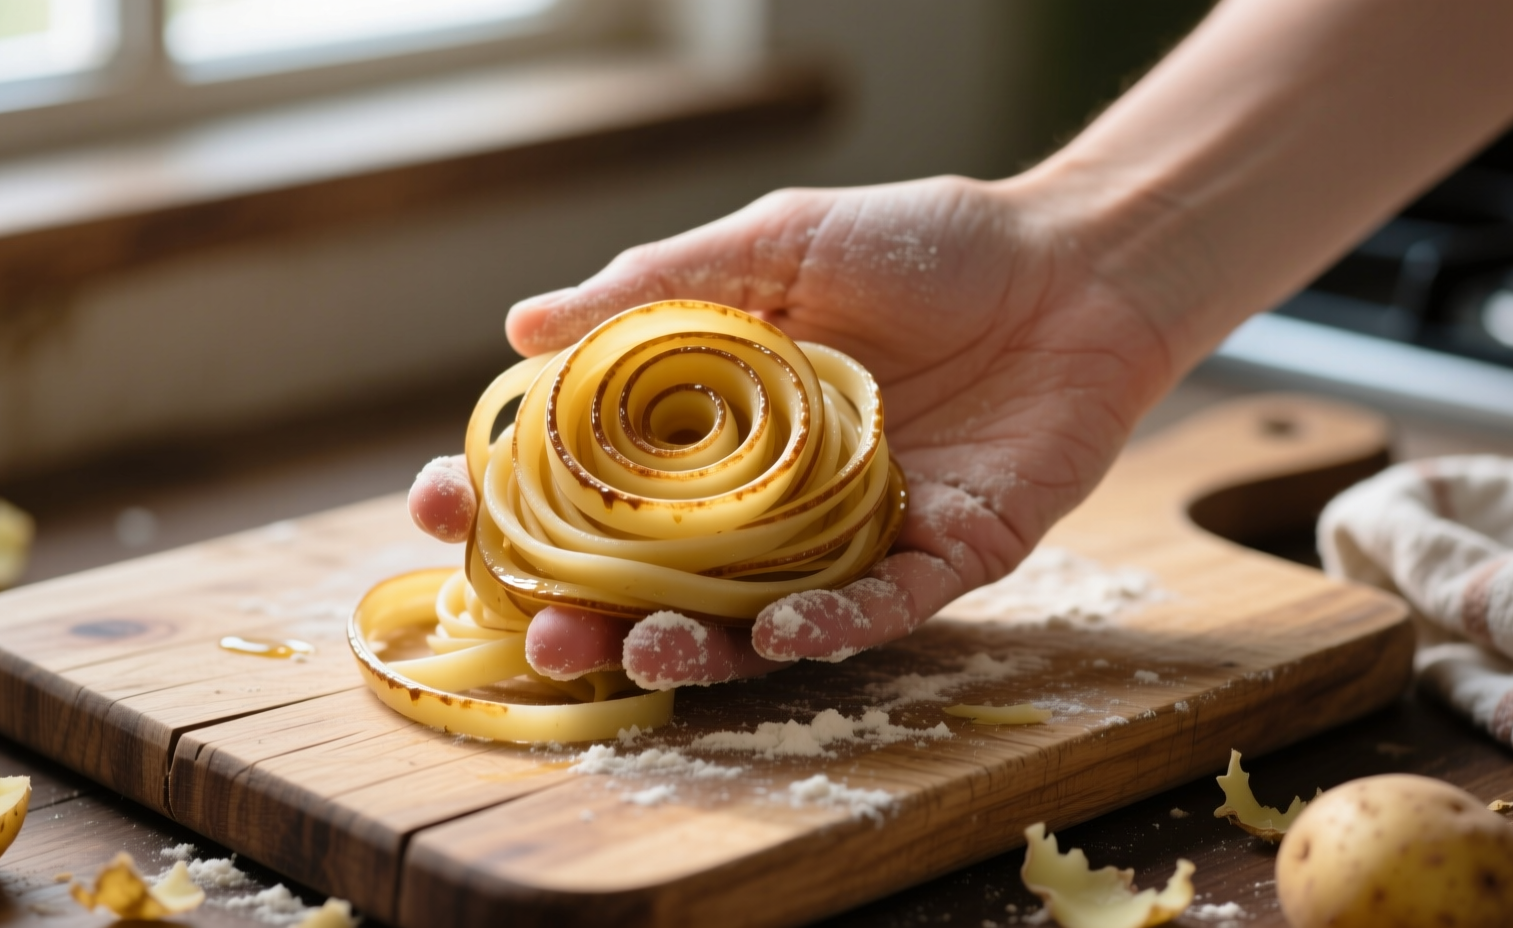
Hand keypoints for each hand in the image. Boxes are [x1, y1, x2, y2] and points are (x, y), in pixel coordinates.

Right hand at [409, 175, 1177, 687]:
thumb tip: (522, 326)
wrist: (1072, 262)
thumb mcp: (776, 245)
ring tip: (639, 647)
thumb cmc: (922, 243)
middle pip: (660, 575)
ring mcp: (853, 533)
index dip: (513, 498)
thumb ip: (660, 284)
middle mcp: (774, 496)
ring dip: (697, 644)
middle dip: (588, 611)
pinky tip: (784, 628)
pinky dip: (832, 623)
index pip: (593, 478)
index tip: (440, 505)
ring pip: (759, 617)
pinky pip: (881, 607)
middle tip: (536, 634)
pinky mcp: (945, 555)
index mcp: (718, 425)